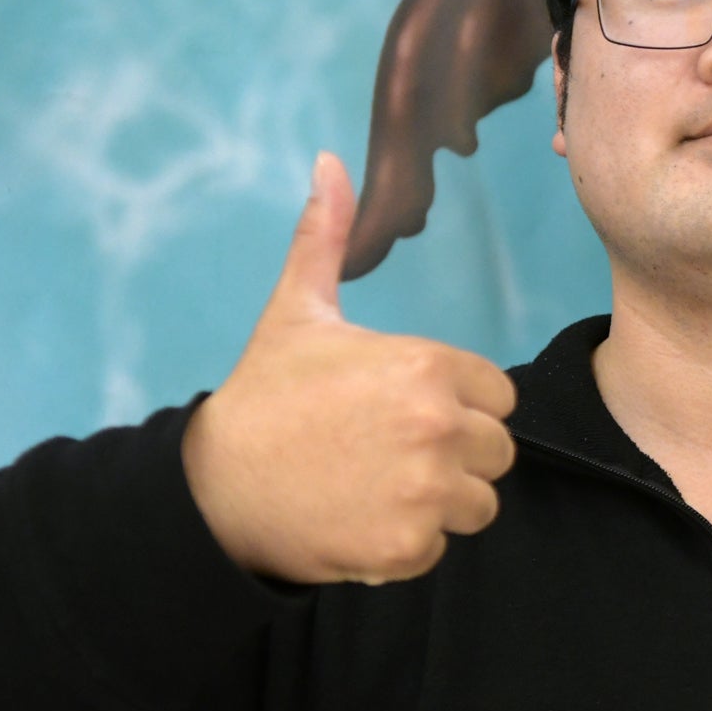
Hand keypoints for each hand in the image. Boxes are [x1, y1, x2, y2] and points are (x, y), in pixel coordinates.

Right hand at [182, 152, 515, 584]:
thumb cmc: (264, 398)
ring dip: (440, 503)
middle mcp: (438, 426)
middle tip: (388, 453)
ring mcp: (426, 491)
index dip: (458, 404)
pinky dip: (408, 544)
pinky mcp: (408, 547)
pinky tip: (362, 520)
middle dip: (455, 456)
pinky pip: (442, 548)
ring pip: (479, 503)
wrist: (213, 490)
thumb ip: (328, 238)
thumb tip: (330, 162)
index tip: (404, 411)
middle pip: (496, 450)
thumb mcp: (298, 312)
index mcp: (428, 366)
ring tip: (378, 487)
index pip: (498, 396)